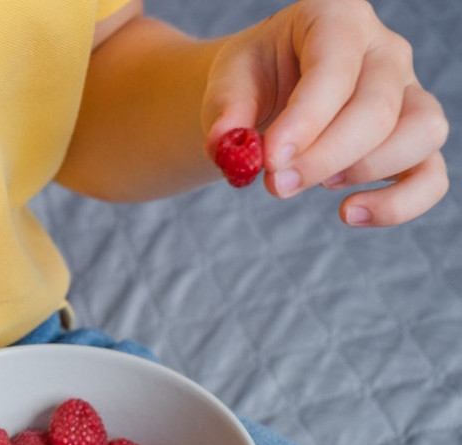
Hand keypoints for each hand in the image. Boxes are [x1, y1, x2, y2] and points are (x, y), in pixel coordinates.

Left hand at [202, 0, 448, 226]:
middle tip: (275, 183)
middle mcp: (384, 49)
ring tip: (316, 184)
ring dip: (365, 170)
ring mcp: (409, 92)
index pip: (334, 67)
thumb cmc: (252, 80)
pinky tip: (351, 212)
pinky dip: (400, 203)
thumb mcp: (228, 84)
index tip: (271, 161)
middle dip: (324, 157)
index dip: (306, 119)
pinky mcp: (414, 140)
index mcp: (336, 18)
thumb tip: (226, 146)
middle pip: (377, 108)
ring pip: (421, 133)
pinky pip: (431, 176)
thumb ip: (226, 112)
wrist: (267, 94)